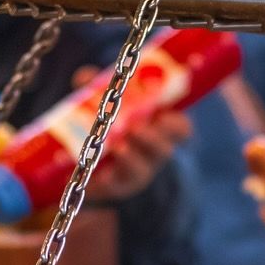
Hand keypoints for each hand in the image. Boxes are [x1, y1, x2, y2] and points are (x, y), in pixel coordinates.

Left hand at [69, 65, 191, 202]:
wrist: (100, 164)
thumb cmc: (114, 126)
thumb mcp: (113, 106)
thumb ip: (101, 90)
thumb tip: (83, 77)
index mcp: (160, 130)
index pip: (181, 129)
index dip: (177, 124)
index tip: (166, 116)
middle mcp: (153, 154)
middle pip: (163, 150)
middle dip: (151, 139)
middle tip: (135, 127)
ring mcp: (137, 173)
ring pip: (141, 170)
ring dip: (130, 158)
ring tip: (118, 147)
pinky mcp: (117, 188)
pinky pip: (115, 188)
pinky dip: (107, 181)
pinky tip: (101, 175)